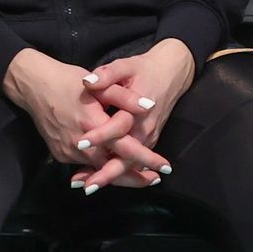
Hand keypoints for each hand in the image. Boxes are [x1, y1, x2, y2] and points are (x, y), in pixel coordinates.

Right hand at [2, 48, 165, 190]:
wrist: (33, 86)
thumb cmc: (68, 80)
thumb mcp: (100, 84)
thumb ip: (125, 97)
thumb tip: (150, 105)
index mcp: (93, 124)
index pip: (125, 148)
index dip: (146, 159)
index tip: (164, 168)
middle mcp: (80, 144)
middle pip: (113, 168)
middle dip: (136, 177)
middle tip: (155, 180)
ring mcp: (67, 152)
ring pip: (98, 170)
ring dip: (119, 175)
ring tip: (140, 178)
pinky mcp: (59, 154)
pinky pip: (84, 166)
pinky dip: (99, 170)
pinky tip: (112, 170)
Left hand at [73, 39, 196, 189]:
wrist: (171, 73)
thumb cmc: (144, 69)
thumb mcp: (125, 65)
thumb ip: (107, 74)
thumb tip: (88, 81)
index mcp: (137, 110)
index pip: (118, 127)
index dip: (100, 135)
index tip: (81, 143)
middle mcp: (145, 129)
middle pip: (127, 157)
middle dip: (107, 173)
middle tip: (87, 186)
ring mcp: (148, 138)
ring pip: (130, 164)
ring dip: (111, 177)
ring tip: (88, 186)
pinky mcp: (148, 141)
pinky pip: (133, 162)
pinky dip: (117, 172)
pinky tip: (98, 177)